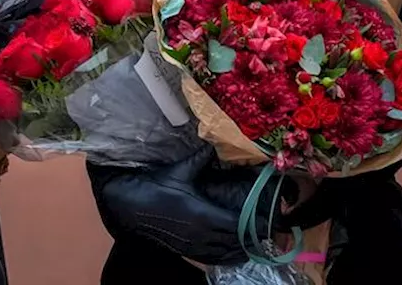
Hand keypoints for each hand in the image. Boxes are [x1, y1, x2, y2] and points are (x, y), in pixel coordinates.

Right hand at [95, 146, 285, 264]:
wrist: (128, 206)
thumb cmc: (155, 187)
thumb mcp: (180, 171)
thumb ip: (201, 158)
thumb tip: (215, 142)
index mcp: (203, 214)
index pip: (239, 225)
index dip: (257, 226)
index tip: (273, 222)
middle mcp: (202, 234)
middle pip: (237, 242)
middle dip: (255, 237)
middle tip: (272, 230)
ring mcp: (194, 245)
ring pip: (226, 253)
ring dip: (243, 249)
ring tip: (259, 242)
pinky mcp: (186, 250)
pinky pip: (213, 259)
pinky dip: (228, 257)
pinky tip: (236, 253)